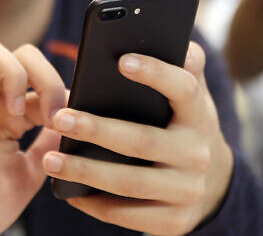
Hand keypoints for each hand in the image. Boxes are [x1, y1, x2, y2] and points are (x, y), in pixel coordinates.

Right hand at [0, 38, 66, 235]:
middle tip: (50, 112)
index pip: (39, 80)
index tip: (69, 118)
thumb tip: (72, 121)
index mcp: (10, 117)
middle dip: (44, 74)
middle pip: (19, 53)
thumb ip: (48, 144)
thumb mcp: (30, 172)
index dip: (58, 91)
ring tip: (17, 114)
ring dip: (14, 76)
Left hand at [42, 42, 232, 234]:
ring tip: (50, 161)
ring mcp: (187, 191)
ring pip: (130, 183)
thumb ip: (184, 70)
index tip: (121, 61)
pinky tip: (71, 193)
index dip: (155, 74)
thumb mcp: (191, 100)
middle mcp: (196, 154)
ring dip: (86, 173)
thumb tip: (178, 45)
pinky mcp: (175, 221)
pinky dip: (97, 206)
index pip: (184, 89)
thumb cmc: (185, 129)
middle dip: (97, 130)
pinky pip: (130, 216)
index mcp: (199, 116)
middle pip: (143, 141)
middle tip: (60, 120)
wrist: (212, 181)